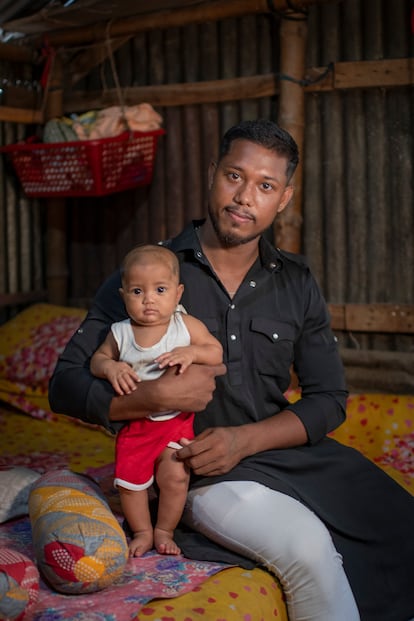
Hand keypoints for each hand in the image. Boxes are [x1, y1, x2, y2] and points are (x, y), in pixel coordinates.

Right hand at [106, 361, 140, 394]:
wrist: (108, 365)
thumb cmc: (119, 367)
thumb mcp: (125, 366)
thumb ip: (130, 371)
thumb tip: (137, 378)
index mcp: (126, 368)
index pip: (131, 372)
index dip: (135, 376)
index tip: (139, 381)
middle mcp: (121, 371)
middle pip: (126, 378)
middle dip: (130, 383)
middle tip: (134, 389)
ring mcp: (117, 375)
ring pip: (121, 382)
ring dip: (125, 388)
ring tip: (129, 392)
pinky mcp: (112, 379)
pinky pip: (115, 385)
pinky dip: (118, 389)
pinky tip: (121, 393)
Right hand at [109, 363, 225, 421]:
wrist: (164, 394)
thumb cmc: (173, 377)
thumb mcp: (184, 366)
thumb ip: (196, 367)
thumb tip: (200, 366)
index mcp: (208, 373)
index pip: (222, 369)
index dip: (219, 369)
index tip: (216, 370)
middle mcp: (211, 385)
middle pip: (212, 382)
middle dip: (205, 381)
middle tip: (193, 382)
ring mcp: (207, 397)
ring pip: (207, 392)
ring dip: (201, 391)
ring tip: (189, 390)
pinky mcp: (202, 406)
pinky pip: (202, 401)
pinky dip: (197, 400)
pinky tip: (187, 397)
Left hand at [156, 347, 193, 372]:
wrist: (192, 351)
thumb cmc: (180, 353)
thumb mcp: (173, 353)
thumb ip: (166, 357)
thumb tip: (156, 361)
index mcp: (172, 353)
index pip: (165, 355)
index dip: (159, 358)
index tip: (154, 361)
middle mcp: (176, 355)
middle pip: (170, 358)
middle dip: (165, 362)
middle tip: (159, 366)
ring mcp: (182, 358)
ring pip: (177, 359)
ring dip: (173, 362)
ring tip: (170, 365)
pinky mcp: (187, 361)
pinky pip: (184, 365)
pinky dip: (182, 368)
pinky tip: (180, 372)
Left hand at [176, 426, 245, 475]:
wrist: (243, 442)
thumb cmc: (224, 434)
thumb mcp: (210, 432)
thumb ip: (196, 439)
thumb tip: (181, 442)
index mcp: (214, 441)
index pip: (193, 449)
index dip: (182, 452)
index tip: (177, 453)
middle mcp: (218, 453)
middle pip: (195, 462)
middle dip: (187, 461)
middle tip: (185, 458)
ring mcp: (221, 464)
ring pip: (199, 470)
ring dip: (193, 467)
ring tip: (193, 460)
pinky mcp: (223, 471)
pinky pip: (206, 473)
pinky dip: (201, 470)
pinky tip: (201, 463)